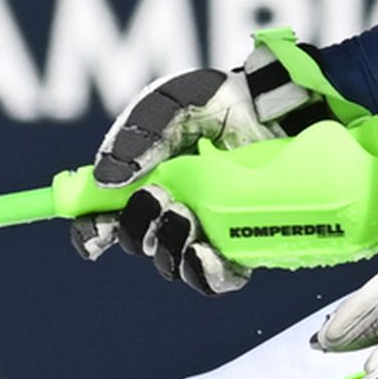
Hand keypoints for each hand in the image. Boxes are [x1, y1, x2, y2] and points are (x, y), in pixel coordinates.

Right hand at [69, 38, 332, 293]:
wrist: (286, 106)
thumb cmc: (226, 101)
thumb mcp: (175, 104)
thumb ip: (139, 133)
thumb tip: (107, 181)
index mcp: (145, 180)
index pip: (105, 217)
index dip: (91, 231)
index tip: (92, 233)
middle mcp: (173, 209)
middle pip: (137, 242)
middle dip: (138, 229)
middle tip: (159, 200)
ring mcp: (208, 229)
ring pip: (172, 263)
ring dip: (168, 248)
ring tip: (185, 218)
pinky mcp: (243, 244)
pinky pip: (216, 277)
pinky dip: (205, 272)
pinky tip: (206, 253)